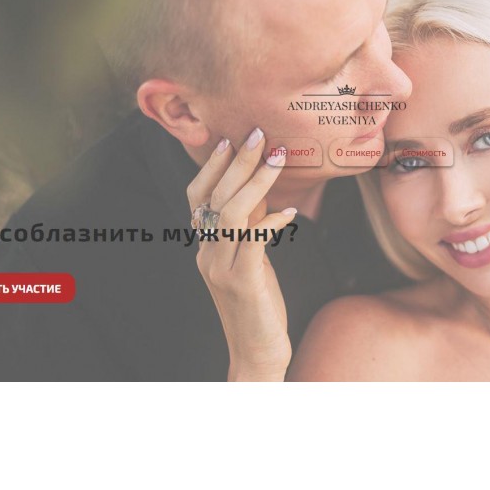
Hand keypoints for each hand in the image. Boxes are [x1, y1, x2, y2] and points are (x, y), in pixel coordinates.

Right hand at [188, 128, 296, 381]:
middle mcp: (206, 254)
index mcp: (204, 247)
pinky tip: (291, 213)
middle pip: (214, 196)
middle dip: (237, 161)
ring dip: (255, 181)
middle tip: (258, 133)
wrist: (257, 356)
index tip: (228, 138)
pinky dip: (272, 221)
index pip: (197, 196)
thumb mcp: (251, 260)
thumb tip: (261, 190)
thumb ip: (250, 228)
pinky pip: (253, 241)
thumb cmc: (259, 306)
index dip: (211, 166)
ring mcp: (220, 268)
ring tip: (277, 157)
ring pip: (230, 212)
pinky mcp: (242, 282)